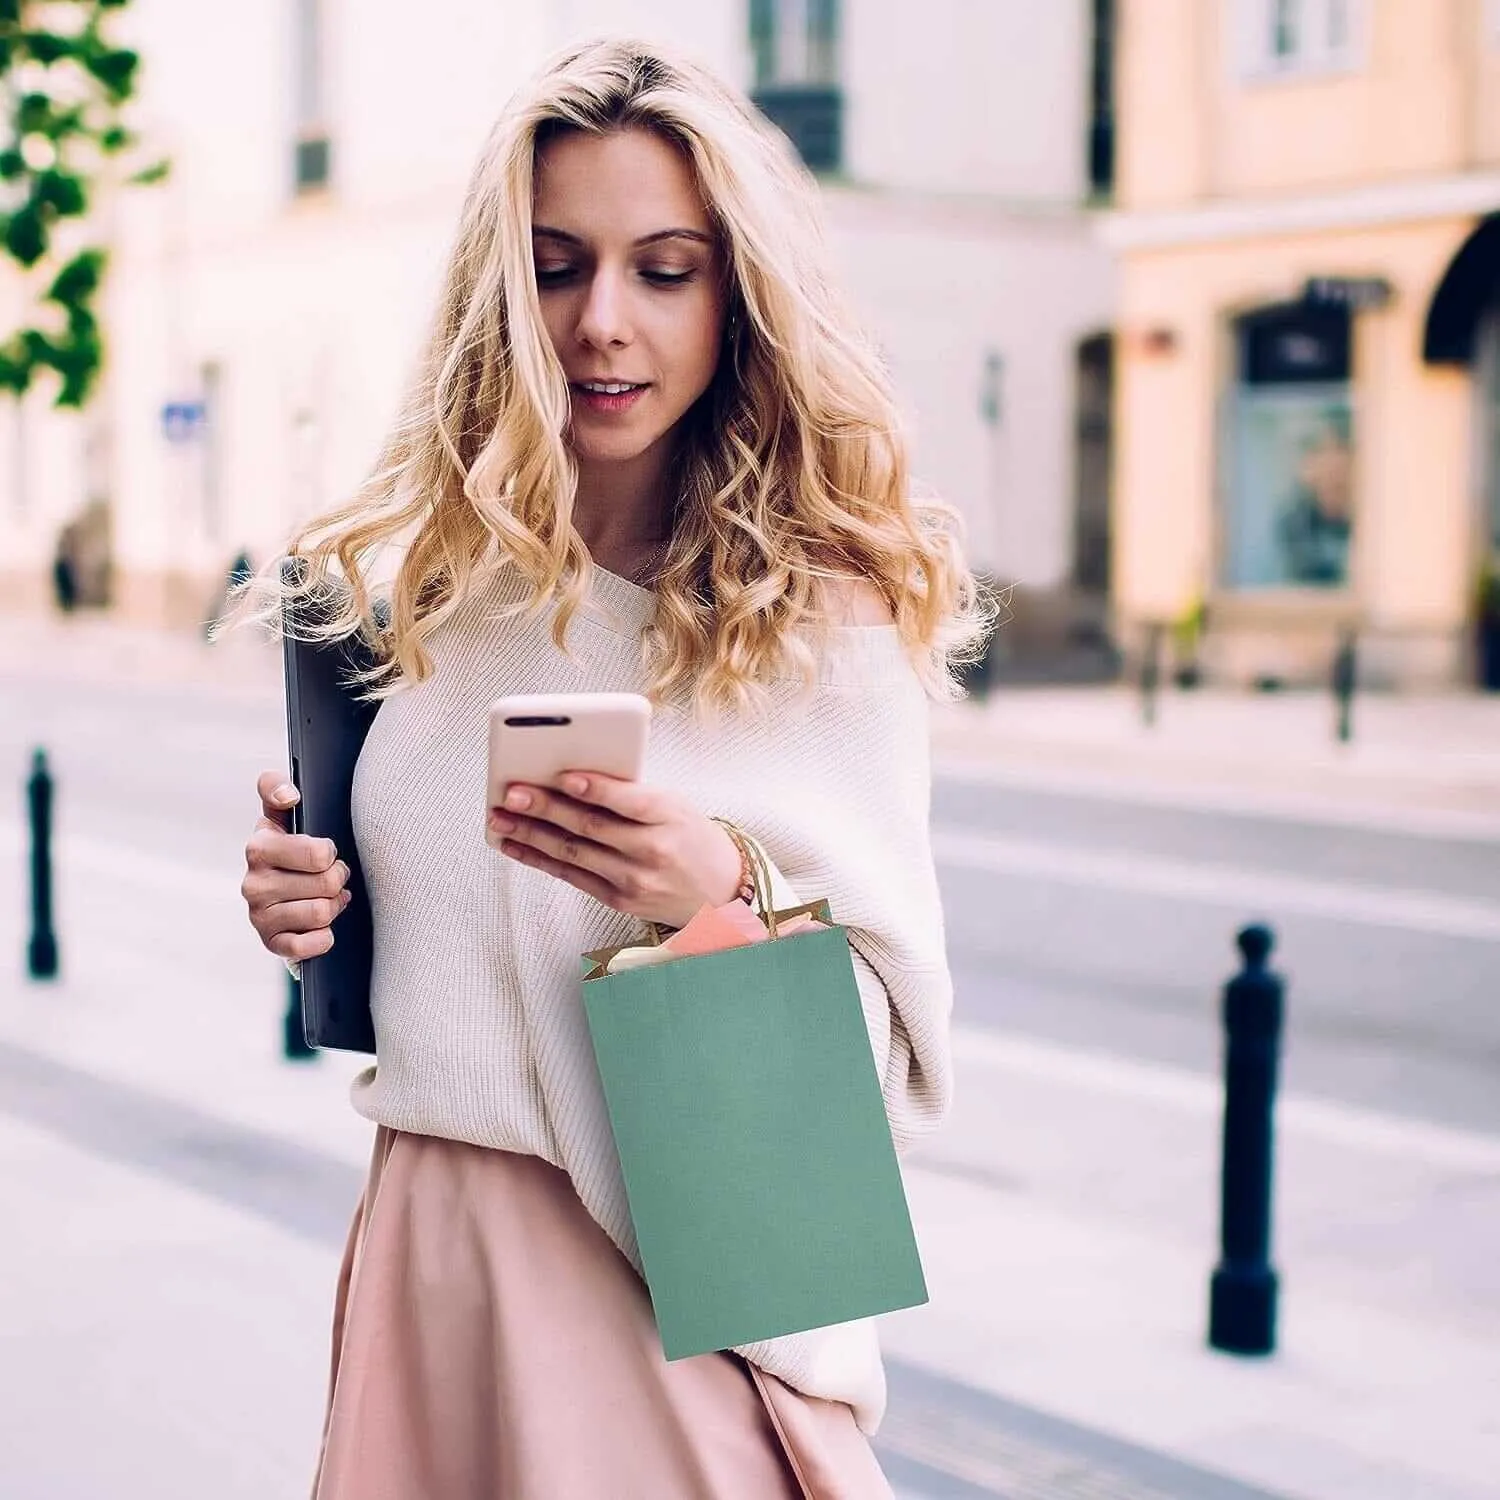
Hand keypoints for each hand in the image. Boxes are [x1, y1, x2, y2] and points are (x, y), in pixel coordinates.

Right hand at [242, 770, 351, 961]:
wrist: (280, 895)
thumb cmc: (289, 851)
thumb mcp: (280, 816)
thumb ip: (276, 788)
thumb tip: (290, 794)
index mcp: (259, 847)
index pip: (318, 853)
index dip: (329, 853)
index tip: (323, 852)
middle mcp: (253, 883)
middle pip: (328, 883)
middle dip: (337, 879)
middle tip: (329, 876)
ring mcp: (259, 916)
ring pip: (323, 912)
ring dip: (332, 906)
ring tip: (323, 897)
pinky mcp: (271, 943)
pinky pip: (310, 945)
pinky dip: (323, 937)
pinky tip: (318, 926)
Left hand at [487, 774, 742, 929]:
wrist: (721, 894)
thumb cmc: (692, 838)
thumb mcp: (675, 806)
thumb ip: (631, 795)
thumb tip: (570, 778)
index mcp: (670, 817)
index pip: (629, 801)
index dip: (595, 788)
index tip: (562, 775)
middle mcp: (652, 851)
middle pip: (590, 827)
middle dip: (545, 808)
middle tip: (511, 792)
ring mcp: (634, 881)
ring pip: (573, 852)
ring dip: (530, 833)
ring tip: (500, 817)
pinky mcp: (619, 901)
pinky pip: (572, 876)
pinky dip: (539, 859)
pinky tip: (515, 844)